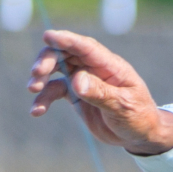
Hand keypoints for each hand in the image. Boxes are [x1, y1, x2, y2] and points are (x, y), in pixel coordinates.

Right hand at [28, 29, 172, 154]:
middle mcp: (94, 69)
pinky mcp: (75, 94)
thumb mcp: (123, 106)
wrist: (139, 135)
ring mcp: (83, 80)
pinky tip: (36, 111)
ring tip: (33, 89)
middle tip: (37, 73)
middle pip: (65, 54)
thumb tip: (76, 81)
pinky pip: (54, 91)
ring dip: (41, 77)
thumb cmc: (138, 117)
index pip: (86, 47)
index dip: (67, 40)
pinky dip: (43, 98)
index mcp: (111, 66)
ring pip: (55, 69)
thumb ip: (101, 93)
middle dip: (47, 59)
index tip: (48, 36)